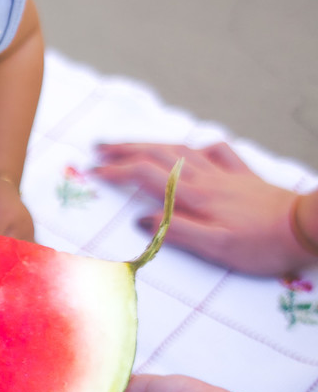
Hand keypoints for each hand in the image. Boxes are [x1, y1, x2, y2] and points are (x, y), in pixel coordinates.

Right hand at [91, 141, 309, 275]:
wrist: (307, 227)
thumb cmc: (263, 244)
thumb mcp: (217, 247)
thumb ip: (178, 231)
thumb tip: (143, 219)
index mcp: (195, 196)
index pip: (146, 175)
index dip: (117, 171)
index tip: (94, 172)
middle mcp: (207, 179)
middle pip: (158, 154)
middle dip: (125, 149)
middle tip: (99, 148)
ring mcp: (226, 174)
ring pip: (180, 149)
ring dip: (151, 143)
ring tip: (130, 144)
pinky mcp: (243, 176)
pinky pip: (216, 152)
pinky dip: (197, 148)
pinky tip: (193, 150)